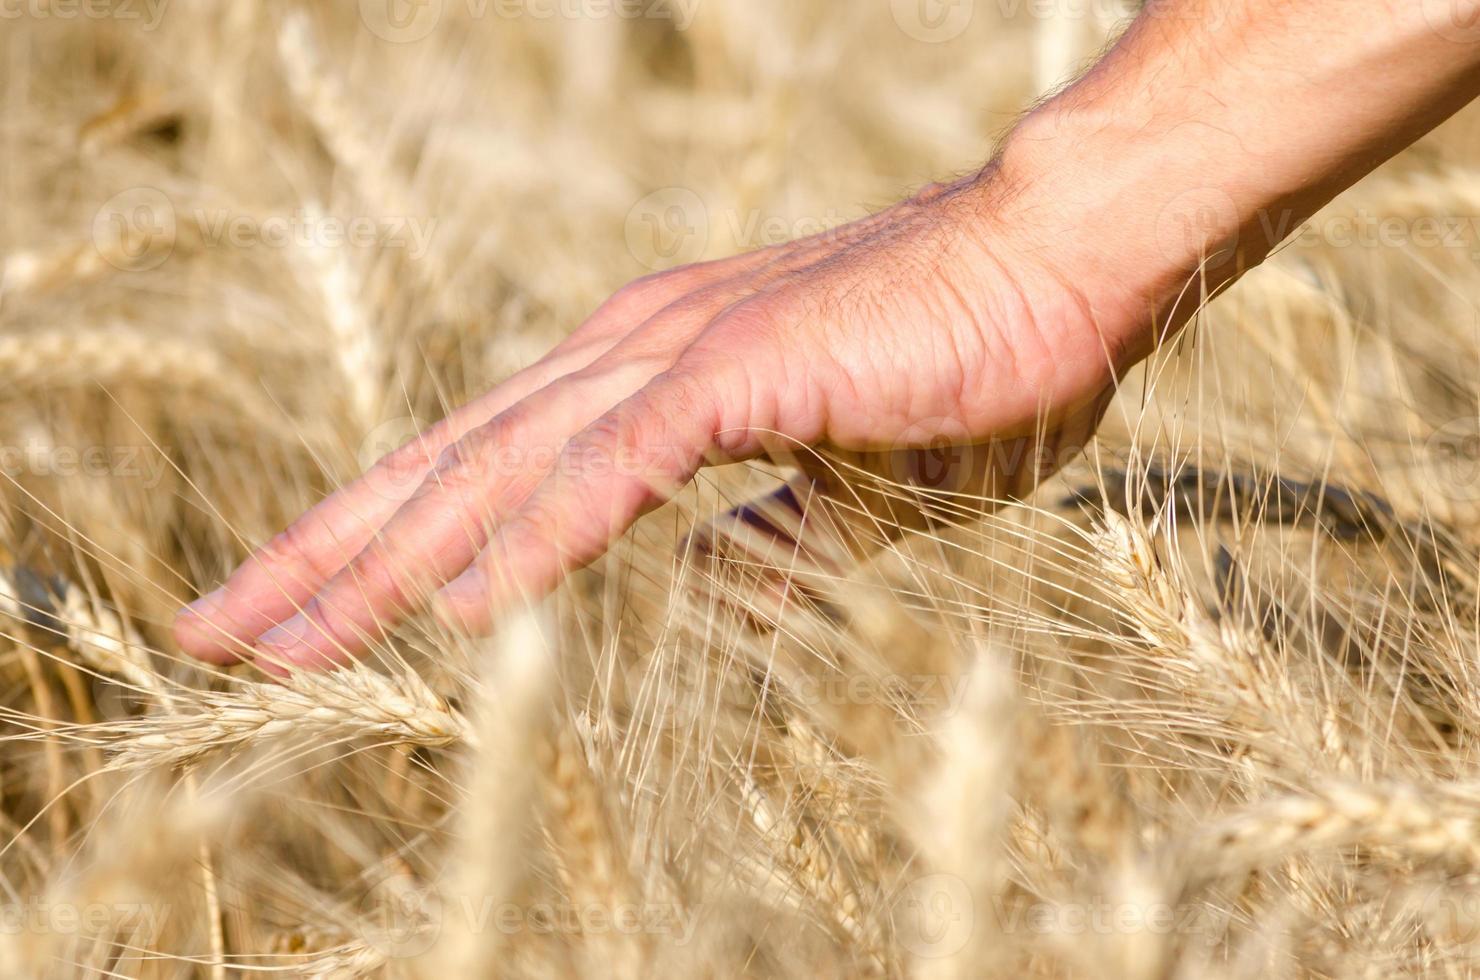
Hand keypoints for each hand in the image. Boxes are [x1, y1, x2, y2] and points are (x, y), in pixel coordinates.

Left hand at [173, 170, 1142, 671]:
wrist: (1056, 260)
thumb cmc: (965, 368)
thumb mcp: (849, 491)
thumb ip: (769, 543)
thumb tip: (712, 599)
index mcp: (643, 375)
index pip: (483, 470)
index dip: (383, 543)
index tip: (304, 612)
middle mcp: (628, 354)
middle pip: (447, 465)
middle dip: (326, 554)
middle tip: (217, 628)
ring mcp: (678, 355)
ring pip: (498, 468)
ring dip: (386, 558)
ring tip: (282, 638)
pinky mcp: (743, 369)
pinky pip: (618, 468)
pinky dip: (536, 536)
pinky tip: (460, 608)